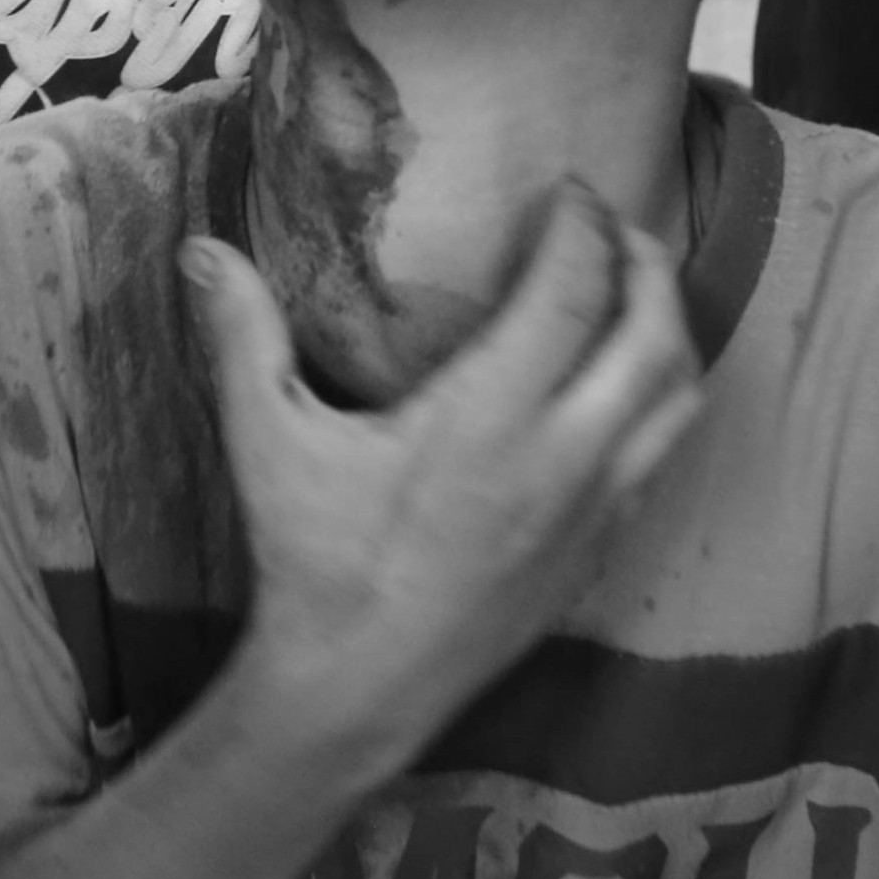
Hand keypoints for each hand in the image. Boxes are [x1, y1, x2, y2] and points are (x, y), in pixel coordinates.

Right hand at [190, 188, 700, 750]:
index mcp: (488, 419)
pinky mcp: (599, 549)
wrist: (359, 689)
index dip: (584, 225)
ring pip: (677, 397)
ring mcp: (593, 508)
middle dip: (647, 262)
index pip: (573, 292)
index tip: (569, 188)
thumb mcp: (269, 443)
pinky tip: (623, 387)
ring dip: (670, 329)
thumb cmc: (314, 563)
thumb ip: (242, 337)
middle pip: (653, 334)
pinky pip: (662, 455)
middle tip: (617, 225)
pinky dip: (660, 400)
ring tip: (639, 291)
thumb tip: (200, 249)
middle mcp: (561, 458)